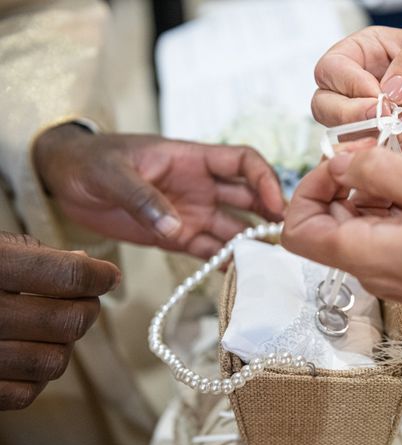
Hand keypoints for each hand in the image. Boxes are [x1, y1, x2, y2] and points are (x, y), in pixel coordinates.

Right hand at [0, 232, 119, 409]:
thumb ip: (36, 255)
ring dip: (65, 345)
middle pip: (68, 321)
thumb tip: (88, 266)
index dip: (99, 276)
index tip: (108, 275)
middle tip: (85, 301)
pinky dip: (37, 376)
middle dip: (87, 310)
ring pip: (53, 362)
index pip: (67, 275)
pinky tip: (28, 353)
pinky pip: (25, 394)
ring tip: (55, 328)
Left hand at [34, 124, 284, 258]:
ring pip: (231, 229)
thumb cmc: (89, 162)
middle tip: (286, 240)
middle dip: (269, 216)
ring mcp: (190, 213)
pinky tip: (237, 276)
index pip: (242, 162)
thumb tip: (175, 227)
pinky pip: (207, 250)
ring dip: (249, 244)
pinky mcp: (176, 236)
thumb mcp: (112, 172)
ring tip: (266, 266)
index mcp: (191, 159)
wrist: (64, 181)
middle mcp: (199, 186)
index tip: (274, 206)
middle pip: (247, 198)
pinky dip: (222, 262)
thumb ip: (143, 197)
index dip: (264, 180)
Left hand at [282, 147, 401, 339]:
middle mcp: (367, 270)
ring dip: (374, 193)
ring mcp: (389, 274)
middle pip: (326, 223)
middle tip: (386, 158)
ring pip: (356, 226)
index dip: (307, 189)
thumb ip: (380, 172)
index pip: (296, 229)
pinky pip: (383, 236)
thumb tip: (338, 162)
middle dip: (346, 183)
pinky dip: (394, 208)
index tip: (341, 163)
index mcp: (364, 254)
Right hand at [312, 28, 401, 148]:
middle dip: (350, 116)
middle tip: (383, 117)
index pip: (330, 69)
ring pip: (339, 133)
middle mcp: (358, 83)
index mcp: (364, 51)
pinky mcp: (379, 139)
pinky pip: (366, 152)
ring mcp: (365, 114)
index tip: (377, 95)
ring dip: (370, 134)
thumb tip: (388, 89)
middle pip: (324, 104)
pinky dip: (388, 147)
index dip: (348, 85)